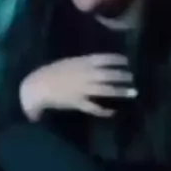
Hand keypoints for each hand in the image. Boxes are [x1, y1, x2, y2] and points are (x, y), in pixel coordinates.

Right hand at [19, 54, 135, 120]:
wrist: (37, 85)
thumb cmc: (51, 72)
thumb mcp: (69, 62)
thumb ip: (83, 64)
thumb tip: (97, 65)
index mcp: (82, 62)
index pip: (105, 59)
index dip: (118, 60)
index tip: (127, 62)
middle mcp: (86, 75)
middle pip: (109, 75)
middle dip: (123, 76)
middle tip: (133, 79)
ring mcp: (83, 89)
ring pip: (106, 90)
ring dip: (120, 91)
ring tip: (132, 93)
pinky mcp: (79, 103)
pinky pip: (95, 108)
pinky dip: (105, 111)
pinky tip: (113, 112)